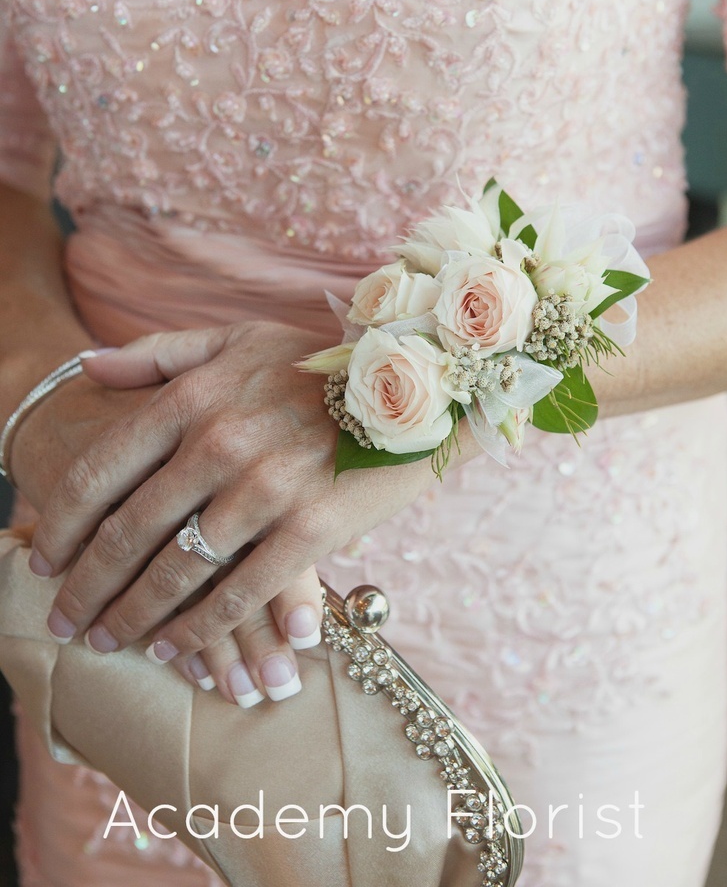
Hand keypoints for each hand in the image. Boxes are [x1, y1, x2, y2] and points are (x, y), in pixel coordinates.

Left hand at [12, 353, 323, 705]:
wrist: (421, 383)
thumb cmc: (319, 360)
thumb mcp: (236, 339)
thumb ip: (156, 353)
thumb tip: (84, 365)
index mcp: (192, 398)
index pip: (99, 471)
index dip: (61, 524)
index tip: (43, 559)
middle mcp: (218, 443)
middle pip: (127, 533)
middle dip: (86, 587)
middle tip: (64, 621)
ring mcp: (265, 489)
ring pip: (176, 572)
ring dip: (133, 616)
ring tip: (109, 641)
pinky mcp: (310, 529)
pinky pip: (239, 593)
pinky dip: (199, 629)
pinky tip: (173, 648)